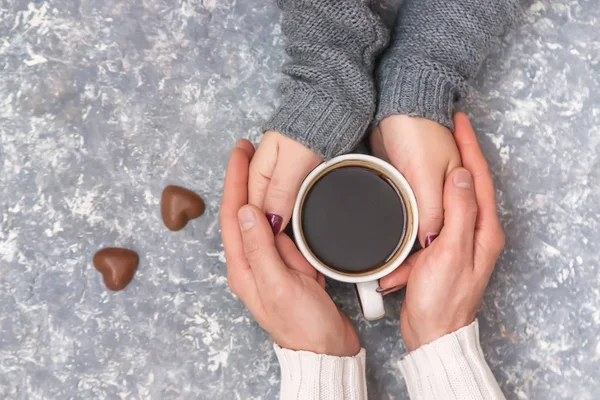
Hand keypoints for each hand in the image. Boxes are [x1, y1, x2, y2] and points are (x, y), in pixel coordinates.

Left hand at [219, 139, 359, 356]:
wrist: (326, 350)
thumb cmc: (302, 326)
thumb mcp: (280, 286)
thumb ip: (261, 250)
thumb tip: (246, 211)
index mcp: (242, 267)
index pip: (231, 215)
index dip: (233, 180)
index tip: (239, 153)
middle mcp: (252, 261)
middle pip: (242, 212)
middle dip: (242, 179)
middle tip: (248, 149)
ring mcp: (272, 262)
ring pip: (263, 218)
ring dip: (262, 189)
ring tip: (264, 163)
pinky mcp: (290, 264)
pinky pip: (283, 230)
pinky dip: (284, 208)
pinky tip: (289, 195)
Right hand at [381, 113, 504, 350]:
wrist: (432, 331)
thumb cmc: (442, 298)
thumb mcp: (451, 251)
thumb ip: (458, 212)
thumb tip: (460, 175)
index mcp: (483, 230)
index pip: (478, 178)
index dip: (470, 147)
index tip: (459, 122)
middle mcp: (476, 232)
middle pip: (470, 183)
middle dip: (462, 152)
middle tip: (450, 127)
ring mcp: (460, 239)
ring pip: (453, 196)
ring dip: (444, 171)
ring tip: (435, 148)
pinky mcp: (443, 247)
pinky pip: (439, 213)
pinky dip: (429, 198)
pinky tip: (419, 188)